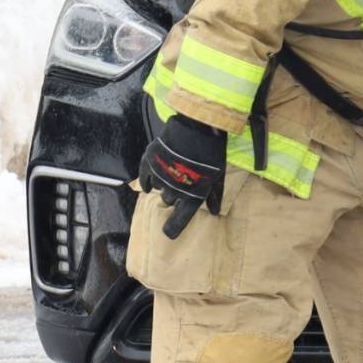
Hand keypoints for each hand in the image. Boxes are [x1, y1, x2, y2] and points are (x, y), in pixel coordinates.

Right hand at [141, 113, 227, 238]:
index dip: (172, 228)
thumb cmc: (211, 154)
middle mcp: (173, 192)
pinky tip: (149, 179)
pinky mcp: (149, 164)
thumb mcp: (218, 177)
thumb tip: (214, 212)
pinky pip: (144, 178)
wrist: (196, 129)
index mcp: (191, 198)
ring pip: (157, 188)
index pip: (178, 221)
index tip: (168, 233)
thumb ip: (214, 196)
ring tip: (173, 170)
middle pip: (168, 201)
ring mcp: (159, 178)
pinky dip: (146, 180)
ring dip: (163, 183)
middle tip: (181, 182)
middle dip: (173, 195)